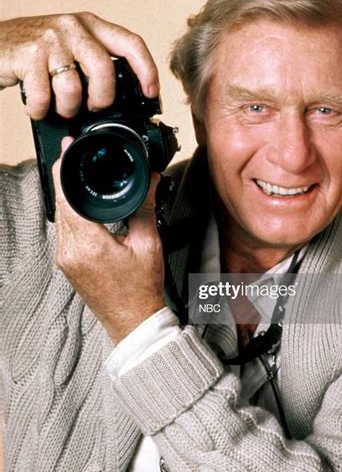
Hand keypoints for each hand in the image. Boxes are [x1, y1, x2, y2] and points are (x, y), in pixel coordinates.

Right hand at [0, 13, 159, 118]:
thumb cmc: (35, 51)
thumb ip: (94, 63)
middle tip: (92, 107)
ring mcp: (51, 39)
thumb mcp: (72, 48)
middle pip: (104, 69)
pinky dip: (40, 110)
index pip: (131, 43)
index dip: (147, 70)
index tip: (152, 93)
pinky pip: (44, 96)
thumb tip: (120, 97)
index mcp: (92, 26)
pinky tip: (37, 106)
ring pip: (73, 86)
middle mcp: (74, 27)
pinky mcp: (28, 54)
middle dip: (102, 98)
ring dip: (67, 108)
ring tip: (59, 107)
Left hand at [53, 139, 164, 343]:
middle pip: (61, 203)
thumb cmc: (141, 290)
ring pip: (60, 216)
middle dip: (67, 177)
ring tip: (80, 176)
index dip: (66, 169)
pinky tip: (83, 205)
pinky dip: (71, 212)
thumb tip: (151, 181)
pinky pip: (64, 230)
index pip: (68, 196)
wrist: (133, 322)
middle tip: (75, 156)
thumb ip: (146, 207)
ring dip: (68, 195)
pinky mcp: (67, 263)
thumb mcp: (149, 244)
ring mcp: (65, 259)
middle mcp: (70, 251)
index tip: (69, 149)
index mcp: (89, 244)